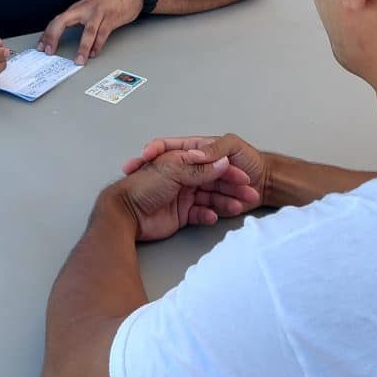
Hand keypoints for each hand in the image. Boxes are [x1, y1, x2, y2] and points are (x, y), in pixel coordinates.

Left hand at [39, 0, 142, 64]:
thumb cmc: (110, 0)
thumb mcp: (89, 8)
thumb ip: (78, 19)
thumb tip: (66, 35)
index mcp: (78, 8)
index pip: (57, 20)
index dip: (47, 33)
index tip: (42, 46)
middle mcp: (85, 9)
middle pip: (63, 21)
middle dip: (53, 37)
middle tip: (49, 51)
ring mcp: (98, 13)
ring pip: (88, 32)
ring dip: (82, 47)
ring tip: (79, 60)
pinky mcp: (111, 18)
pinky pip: (103, 34)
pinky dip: (98, 45)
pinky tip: (94, 53)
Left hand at [122, 133, 268, 214]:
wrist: (127, 217)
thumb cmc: (144, 187)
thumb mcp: (173, 170)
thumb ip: (200, 168)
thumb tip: (223, 164)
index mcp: (178, 159)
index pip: (206, 159)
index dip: (223, 164)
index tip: (238, 169)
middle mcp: (182, 176)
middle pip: (212, 178)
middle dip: (231, 183)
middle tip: (249, 190)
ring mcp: (182, 195)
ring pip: (210, 196)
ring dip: (225, 200)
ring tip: (240, 206)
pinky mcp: (181, 214)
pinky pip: (200, 212)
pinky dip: (209, 214)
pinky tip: (215, 216)